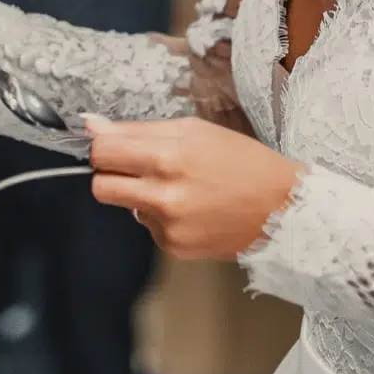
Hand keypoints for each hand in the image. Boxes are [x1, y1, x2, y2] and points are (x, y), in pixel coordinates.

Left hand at [86, 115, 298, 259]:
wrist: (282, 208)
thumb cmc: (241, 161)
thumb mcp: (193, 131)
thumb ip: (138, 130)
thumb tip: (91, 125)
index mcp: (166, 157)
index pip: (101, 152)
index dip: (103, 147)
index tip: (115, 147)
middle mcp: (163, 195)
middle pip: (99, 187)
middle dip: (110, 175)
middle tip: (136, 169)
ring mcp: (168, 226)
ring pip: (124, 207)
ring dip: (138, 196)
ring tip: (178, 188)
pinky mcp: (174, 248)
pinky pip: (148, 227)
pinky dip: (161, 217)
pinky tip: (191, 209)